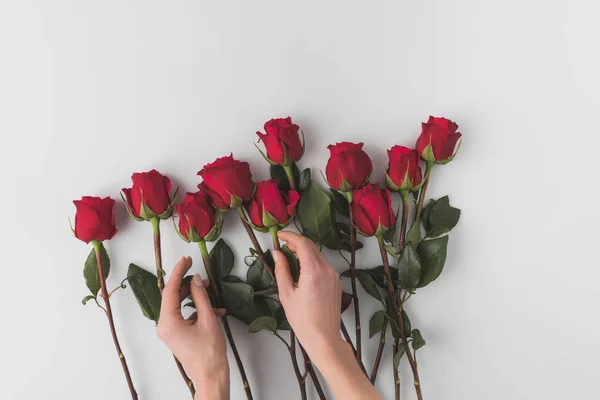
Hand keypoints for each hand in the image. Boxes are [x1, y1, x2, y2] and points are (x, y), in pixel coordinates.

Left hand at [157, 256, 228, 398]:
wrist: (211, 377)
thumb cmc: (210, 352)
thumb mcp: (208, 319)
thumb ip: (201, 297)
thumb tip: (196, 279)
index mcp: (168, 322)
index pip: (170, 290)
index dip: (179, 272)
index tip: (187, 259)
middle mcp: (164, 326)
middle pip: (173, 296)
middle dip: (188, 285)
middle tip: (202, 276)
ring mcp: (169, 331)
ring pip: (179, 305)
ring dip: (194, 297)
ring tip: (209, 291)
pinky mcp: (176, 334)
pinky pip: (184, 315)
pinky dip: (197, 310)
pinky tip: (214, 310)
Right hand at [273, 231, 343, 358]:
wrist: (324, 338)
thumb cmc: (303, 320)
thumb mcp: (286, 294)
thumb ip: (281, 270)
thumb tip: (277, 253)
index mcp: (313, 272)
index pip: (303, 244)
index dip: (290, 236)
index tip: (279, 236)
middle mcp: (327, 270)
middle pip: (311, 247)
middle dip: (296, 243)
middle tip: (282, 246)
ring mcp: (334, 276)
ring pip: (317, 256)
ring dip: (304, 253)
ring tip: (290, 259)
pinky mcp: (336, 282)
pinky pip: (323, 266)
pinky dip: (311, 262)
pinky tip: (302, 271)